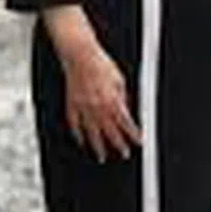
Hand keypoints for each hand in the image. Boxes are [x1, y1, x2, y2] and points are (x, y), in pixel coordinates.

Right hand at [59, 42, 142, 162]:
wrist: (81, 55)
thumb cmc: (100, 63)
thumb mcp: (119, 79)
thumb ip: (122, 96)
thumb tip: (124, 108)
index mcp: (112, 100)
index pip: (125, 122)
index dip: (133, 134)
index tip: (138, 142)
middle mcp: (98, 106)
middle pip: (109, 131)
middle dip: (118, 144)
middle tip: (124, 154)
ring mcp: (83, 106)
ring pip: (91, 131)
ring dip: (97, 145)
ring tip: (101, 156)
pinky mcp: (72, 102)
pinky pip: (74, 122)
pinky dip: (77, 133)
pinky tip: (80, 141)